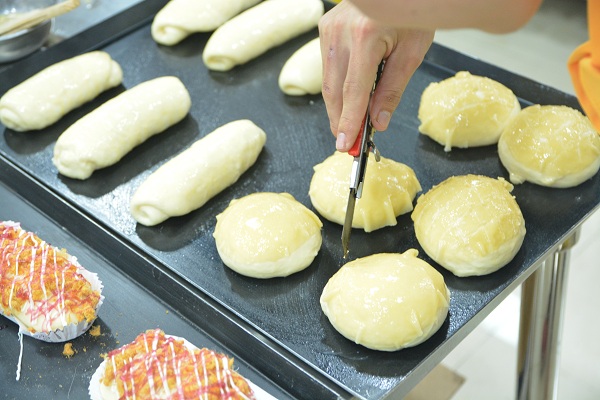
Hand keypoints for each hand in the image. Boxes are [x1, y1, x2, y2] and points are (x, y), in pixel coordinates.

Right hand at [318, 1, 433, 151]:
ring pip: (328, 81)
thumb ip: (392, 89)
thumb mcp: (411, 52)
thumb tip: (378, 121)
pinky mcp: (325, 29)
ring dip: (338, 106)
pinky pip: (328, 67)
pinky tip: (348, 100)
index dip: (348, 121)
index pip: (353, 91)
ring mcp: (329, 30)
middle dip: (339, 120)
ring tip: (350, 125)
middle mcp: (340, 33)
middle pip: (334, 90)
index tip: (345, 144)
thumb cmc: (411, 12)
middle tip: (347, 143)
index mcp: (365, 36)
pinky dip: (337, 87)